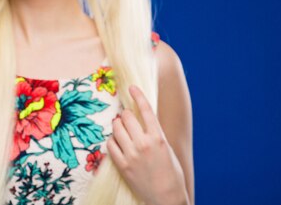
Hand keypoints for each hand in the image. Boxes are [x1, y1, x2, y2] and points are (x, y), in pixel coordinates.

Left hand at [106, 85, 187, 204]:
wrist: (166, 197)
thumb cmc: (170, 172)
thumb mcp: (166, 148)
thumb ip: (153, 132)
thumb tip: (140, 117)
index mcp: (158, 137)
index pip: (145, 109)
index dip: (137, 95)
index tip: (131, 87)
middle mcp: (144, 143)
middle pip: (126, 116)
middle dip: (125, 115)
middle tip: (126, 118)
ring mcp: (131, 154)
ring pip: (116, 127)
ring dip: (117, 125)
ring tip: (122, 130)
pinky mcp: (122, 165)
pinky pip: (110, 144)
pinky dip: (112, 140)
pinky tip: (117, 143)